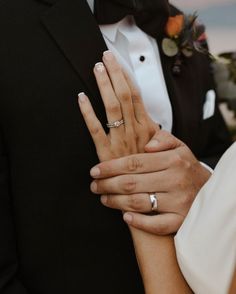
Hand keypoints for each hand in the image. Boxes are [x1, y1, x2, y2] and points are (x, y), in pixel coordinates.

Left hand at [78, 50, 157, 161]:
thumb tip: (153, 121)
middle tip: (105, 57)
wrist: (147, 195)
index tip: (118, 61)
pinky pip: (95, 129)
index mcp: (147, 127)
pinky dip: (88, 112)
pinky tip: (81, 98)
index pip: (136, 95)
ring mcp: (119, 140)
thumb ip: (158, 133)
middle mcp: (134, 130)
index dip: (126, 76)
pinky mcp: (106, 152)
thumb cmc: (154, 171)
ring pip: (111, 107)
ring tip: (96, 69)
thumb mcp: (164, 149)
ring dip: (103, 86)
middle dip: (114, 74)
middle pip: (124, 95)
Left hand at [90, 130, 210, 233]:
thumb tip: (146, 145)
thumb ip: (163, 138)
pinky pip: (156, 225)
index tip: (94, 171)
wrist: (211, 191)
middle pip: (131, 183)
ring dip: (116, 202)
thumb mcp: (179, 147)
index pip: (134, 163)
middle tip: (94, 186)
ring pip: (138, 203)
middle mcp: (175, 180)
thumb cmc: (186, 167)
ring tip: (103, 198)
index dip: (110, 167)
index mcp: (173, 160)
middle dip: (107, 185)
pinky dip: (138, 222)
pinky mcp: (181, 220)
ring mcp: (179, 202)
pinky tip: (125, 217)